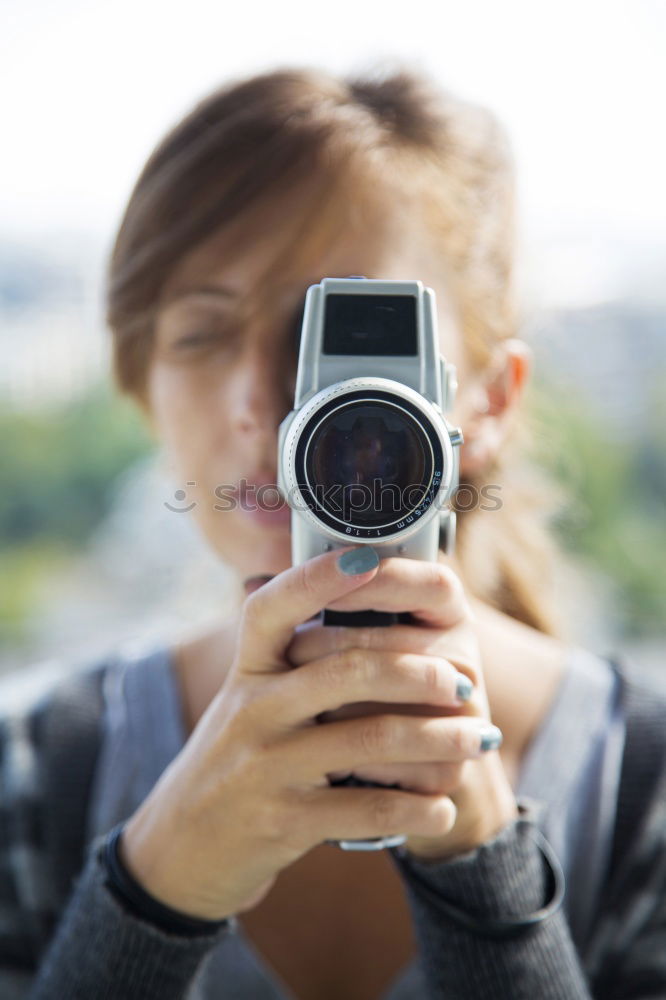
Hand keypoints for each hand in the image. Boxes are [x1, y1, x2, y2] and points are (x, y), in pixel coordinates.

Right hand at [120, 546, 508, 922]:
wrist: (185, 845)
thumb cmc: (238, 756)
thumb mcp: (250, 698)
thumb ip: (291, 654)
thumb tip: (351, 580)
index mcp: (248, 669)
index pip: (273, 607)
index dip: (318, 578)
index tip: (370, 557)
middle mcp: (252, 709)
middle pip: (348, 670)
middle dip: (419, 672)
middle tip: (461, 682)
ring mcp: (266, 766)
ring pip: (373, 738)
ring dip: (439, 739)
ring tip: (477, 739)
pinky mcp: (284, 821)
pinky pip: (369, 808)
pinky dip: (418, 807)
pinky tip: (443, 807)